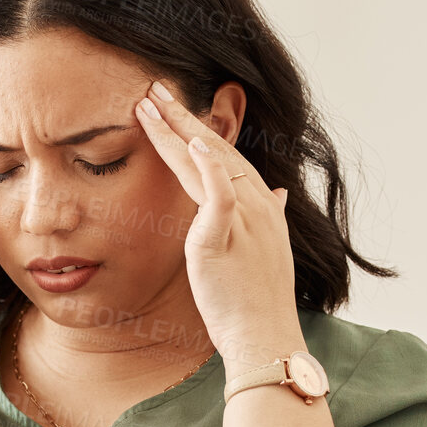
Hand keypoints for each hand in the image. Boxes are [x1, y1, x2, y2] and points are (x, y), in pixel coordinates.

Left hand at [133, 81, 302, 367]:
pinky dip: (208, 168)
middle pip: (214, 150)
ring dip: (178, 130)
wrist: (264, 337)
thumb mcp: (267, 251)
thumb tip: (276, 193)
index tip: (172, 109)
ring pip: (209, 163)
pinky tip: (194, 144)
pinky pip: (219, 196)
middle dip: (182, 118)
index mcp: (261, 206)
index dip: (199, 131)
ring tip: (150, 104)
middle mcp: (255, 205)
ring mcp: (243, 219)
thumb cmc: (258, 302)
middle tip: (153, 89)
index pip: (225, 157)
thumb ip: (267, 217)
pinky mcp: (224, 238)